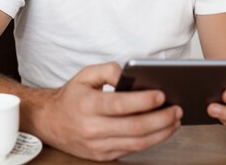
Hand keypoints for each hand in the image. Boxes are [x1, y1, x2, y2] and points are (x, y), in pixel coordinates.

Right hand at [32, 62, 181, 160]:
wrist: (48, 122)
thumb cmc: (71, 96)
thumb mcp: (85, 74)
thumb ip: (108, 70)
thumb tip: (130, 74)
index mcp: (87, 105)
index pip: (119, 104)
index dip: (143, 101)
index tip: (162, 94)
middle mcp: (92, 128)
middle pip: (134, 128)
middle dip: (160, 119)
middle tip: (177, 109)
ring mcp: (97, 145)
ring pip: (137, 143)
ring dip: (161, 133)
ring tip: (175, 120)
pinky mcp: (102, 156)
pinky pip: (132, 150)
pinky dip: (151, 141)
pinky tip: (162, 130)